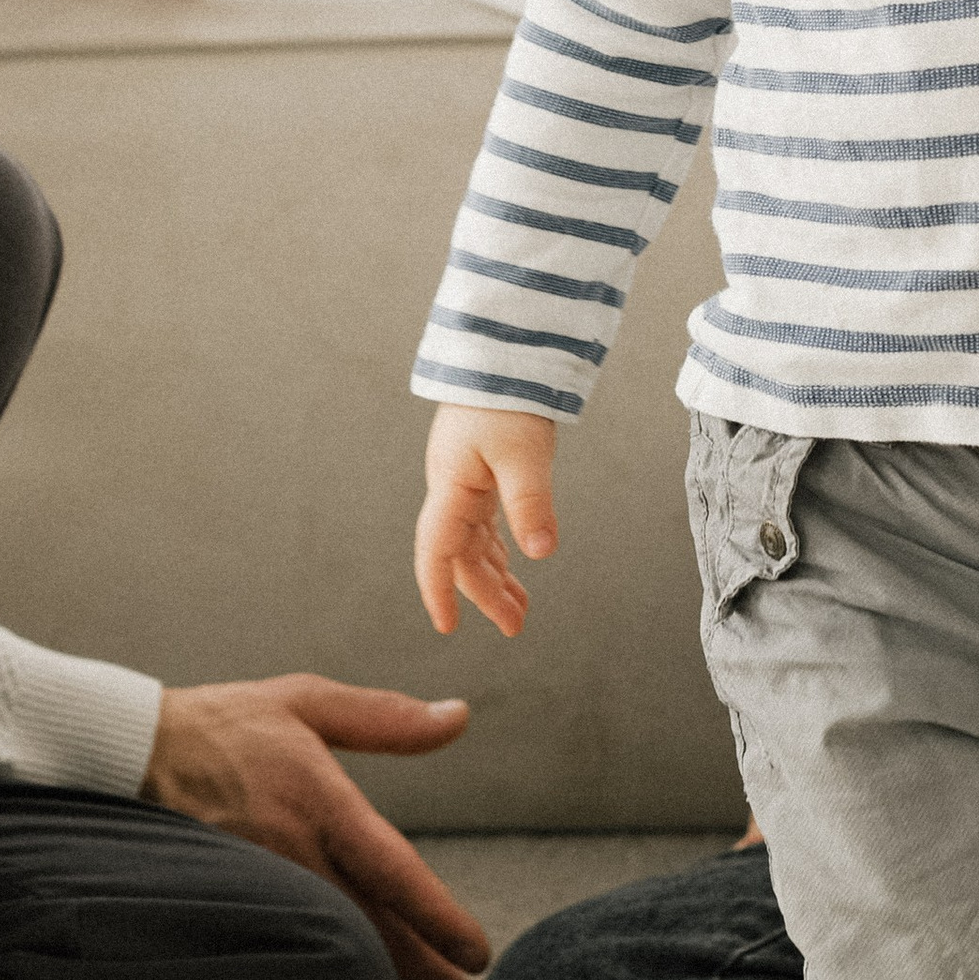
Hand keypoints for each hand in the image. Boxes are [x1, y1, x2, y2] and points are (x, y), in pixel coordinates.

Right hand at [143, 675, 490, 979]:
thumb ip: (384, 719)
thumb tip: (458, 717)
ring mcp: (259, 892)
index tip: (479, 956)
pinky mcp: (233, 911)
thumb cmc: (222, 726)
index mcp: (320, 803)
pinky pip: (293, 959)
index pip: (391, 872)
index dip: (436, 919)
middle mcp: (293, 857)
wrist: (123, 756)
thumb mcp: (305, 703)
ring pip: (337, 958)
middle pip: (374, 937)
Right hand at [415, 403, 559, 637]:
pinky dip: (499, 548)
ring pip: (475, 541)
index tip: (448, 628)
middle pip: (463, 554)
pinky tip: (514, 566)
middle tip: (516, 627)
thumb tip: (542, 552)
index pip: (436, 552)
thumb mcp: (524, 453)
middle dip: (486, 593)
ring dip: (495, 575)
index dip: (439, 592)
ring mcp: (464, 479)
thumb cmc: (506, 396)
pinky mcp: (480, 469)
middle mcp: (451, 488)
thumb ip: (531, 503)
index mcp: (451, 487)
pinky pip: (485, 522)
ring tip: (520, 608)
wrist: (501, 351)